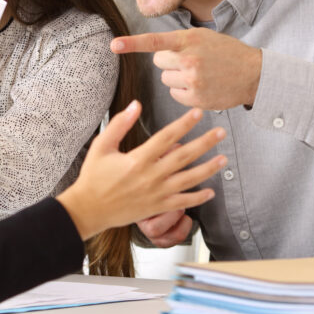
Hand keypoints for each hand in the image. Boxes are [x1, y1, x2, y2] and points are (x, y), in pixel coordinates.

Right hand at [56, 103, 226, 239]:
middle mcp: (151, 176)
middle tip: (221, 132)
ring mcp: (156, 193)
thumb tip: (135, 105)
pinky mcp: (157, 208)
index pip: (167, 137)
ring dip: (208, 168)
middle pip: (184, 156)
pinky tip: (211, 191)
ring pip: (189, 179)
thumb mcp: (102, 146)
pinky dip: (198, 198)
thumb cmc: (93, 176)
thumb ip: (119, 124)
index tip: (198, 113)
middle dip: (205, 143)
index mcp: (138, 159)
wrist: (89, 209)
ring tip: (224, 158)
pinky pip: (183, 203)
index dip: (184, 124)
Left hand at [112, 29, 261, 109]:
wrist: (253, 74)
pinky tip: (201, 86)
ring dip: (177, 77)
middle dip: (169, 62)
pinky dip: (184, 92)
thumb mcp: (204, 37)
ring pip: (166, 79)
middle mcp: (189, 60)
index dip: (132, 43)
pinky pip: (175, 94)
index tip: (114, 45)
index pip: (155, 41)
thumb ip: (180, 41)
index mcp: (189, 40)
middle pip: (158, 63)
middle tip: (190, 61)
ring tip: (199, 73)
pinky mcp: (196, 99)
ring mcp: (193, 81)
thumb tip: (156, 51)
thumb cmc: (226, 52)